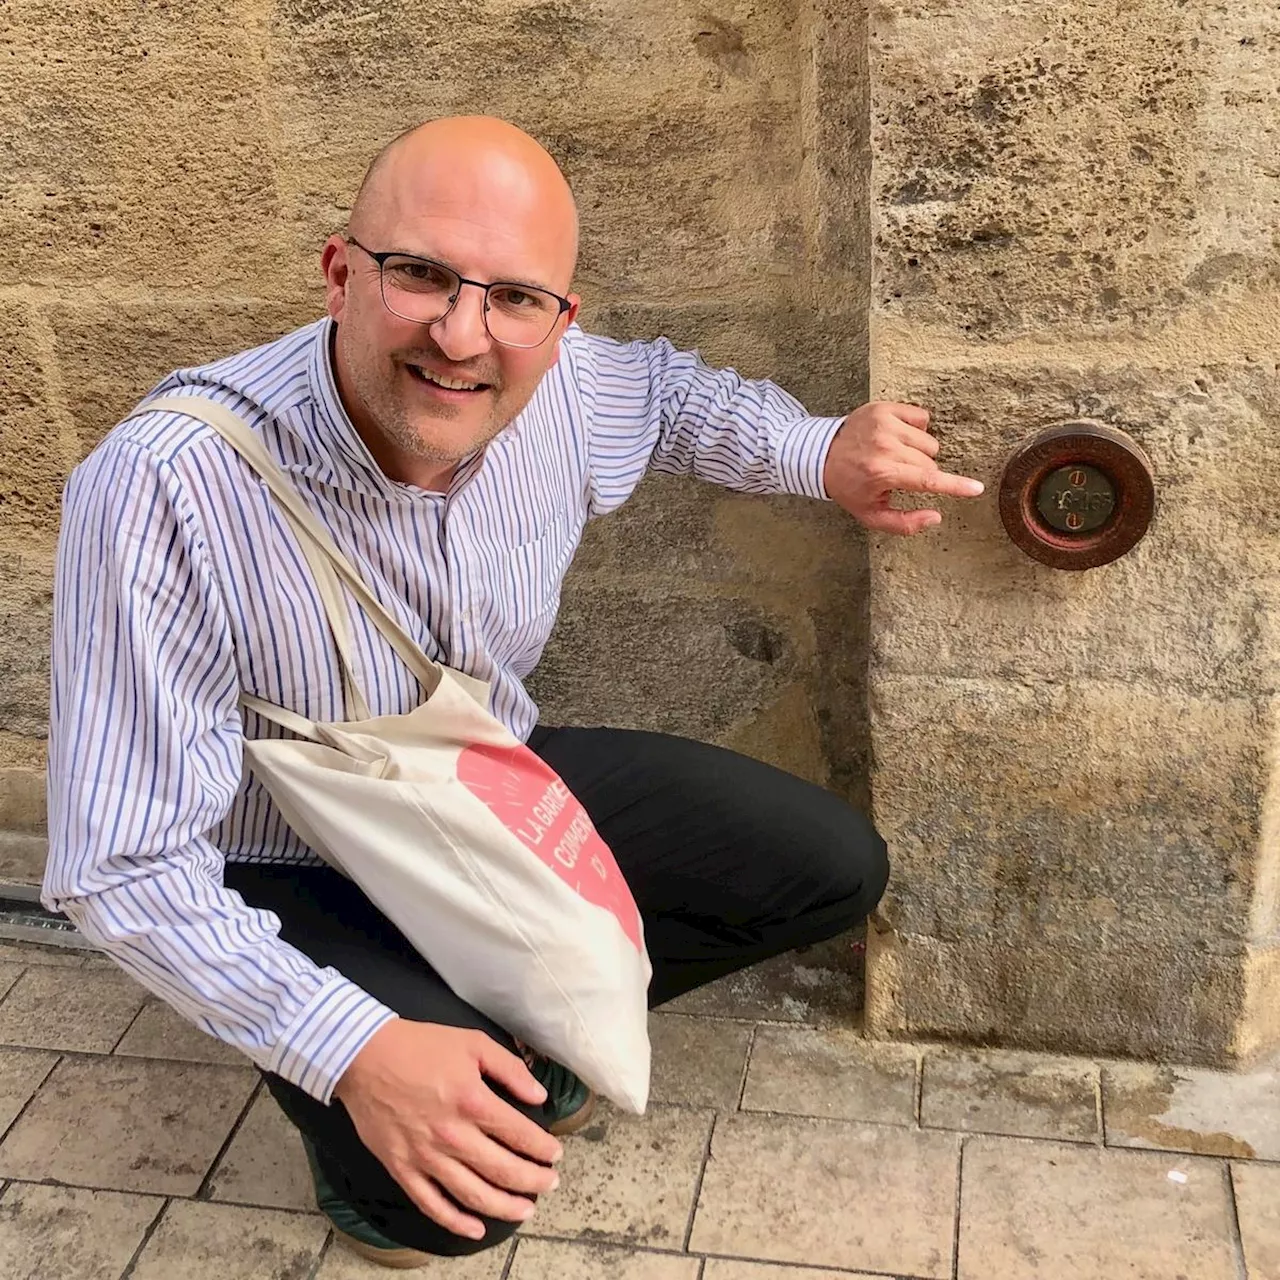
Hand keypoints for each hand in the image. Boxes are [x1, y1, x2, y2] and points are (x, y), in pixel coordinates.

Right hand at [333, 1018, 562, 1239]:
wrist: (365, 1056)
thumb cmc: (420, 1045)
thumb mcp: (473, 1043)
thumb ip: (510, 1069)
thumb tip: (539, 1096)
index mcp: (472, 1101)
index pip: (520, 1135)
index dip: (543, 1148)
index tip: (555, 1153)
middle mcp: (452, 1135)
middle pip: (503, 1170)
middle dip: (534, 1181)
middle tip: (550, 1183)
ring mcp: (426, 1157)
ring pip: (473, 1195)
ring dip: (505, 1207)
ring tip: (525, 1209)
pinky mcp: (402, 1169)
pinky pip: (432, 1205)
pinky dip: (456, 1222)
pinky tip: (476, 1229)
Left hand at [822, 402, 983, 534]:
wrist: (821, 455)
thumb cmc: (849, 487)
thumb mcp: (870, 514)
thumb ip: (904, 524)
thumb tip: (936, 517)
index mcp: (883, 473)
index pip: (928, 480)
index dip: (955, 486)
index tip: (976, 489)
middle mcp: (885, 446)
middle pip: (930, 461)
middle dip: (920, 471)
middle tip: (897, 474)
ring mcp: (885, 424)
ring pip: (928, 441)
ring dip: (917, 451)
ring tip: (894, 455)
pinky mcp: (884, 408)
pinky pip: (921, 418)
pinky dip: (914, 429)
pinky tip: (896, 437)